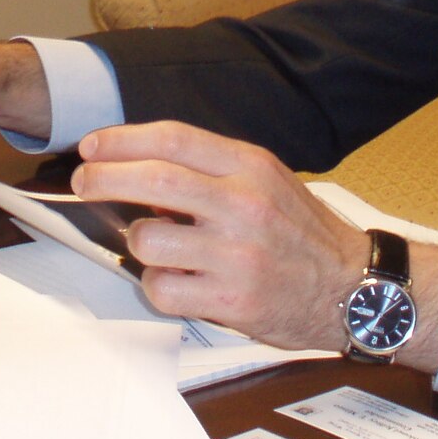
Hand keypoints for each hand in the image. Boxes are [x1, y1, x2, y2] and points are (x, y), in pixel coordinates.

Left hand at [74, 121, 437, 362]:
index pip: (172, 139)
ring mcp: (237, 254)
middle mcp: (243, 205)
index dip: (122, 140)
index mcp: (250, 167)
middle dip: (103, 178)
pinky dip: (156, 285)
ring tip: (154, 245)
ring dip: (136, 241)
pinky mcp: (233, 299)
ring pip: (148, 238)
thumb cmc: (303, 234)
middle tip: (84, 182)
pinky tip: (174, 281)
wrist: (354, 289)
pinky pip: (163, 289)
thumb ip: (210, 171)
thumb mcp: (266, 181)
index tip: (92, 146)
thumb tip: (140, 169)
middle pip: (153, 180)